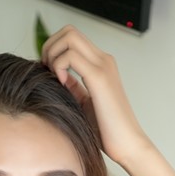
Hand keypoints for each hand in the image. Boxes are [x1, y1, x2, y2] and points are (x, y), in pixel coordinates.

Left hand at [41, 24, 146, 164]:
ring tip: (54, 78)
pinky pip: (71, 56)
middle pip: (69, 30)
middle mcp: (102, 60)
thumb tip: (57, 75)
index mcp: (100, 64)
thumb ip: (73, 87)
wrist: (127, 145)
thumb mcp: (84, 104)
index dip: (53, 49)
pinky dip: (59, 66)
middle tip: (46, 72)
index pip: (71, 38)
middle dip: (49, 47)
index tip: (47, 73)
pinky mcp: (100, 78)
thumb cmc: (107, 131)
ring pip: (69, 37)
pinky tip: (61, 84)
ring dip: (53, 55)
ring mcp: (103, 66)